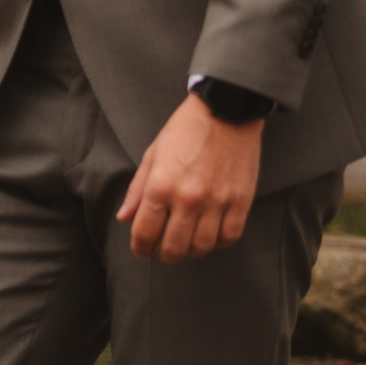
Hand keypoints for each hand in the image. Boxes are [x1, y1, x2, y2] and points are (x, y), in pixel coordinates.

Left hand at [117, 92, 263, 260]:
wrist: (226, 110)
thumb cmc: (185, 131)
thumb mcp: (152, 155)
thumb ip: (137, 190)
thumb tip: (124, 218)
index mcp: (160, 187)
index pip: (144, 234)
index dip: (140, 248)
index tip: (142, 249)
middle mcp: (188, 198)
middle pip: (173, 248)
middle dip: (163, 254)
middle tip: (162, 250)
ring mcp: (217, 201)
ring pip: (202, 247)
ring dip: (190, 251)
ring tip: (186, 243)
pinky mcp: (241, 200)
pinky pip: (229, 236)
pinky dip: (218, 242)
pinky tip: (210, 234)